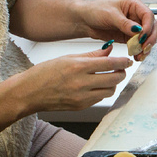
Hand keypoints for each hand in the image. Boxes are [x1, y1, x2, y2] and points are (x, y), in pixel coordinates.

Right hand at [7, 50, 133, 113]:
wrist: (29, 93)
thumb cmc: (44, 73)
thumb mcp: (68, 58)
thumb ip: (91, 55)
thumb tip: (109, 50)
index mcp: (78, 66)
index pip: (109, 64)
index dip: (122, 62)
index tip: (127, 61)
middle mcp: (81, 83)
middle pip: (114, 79)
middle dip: (121, 73)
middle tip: (120, 69)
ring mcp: (81, 97)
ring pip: (110, 91)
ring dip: (112, 84)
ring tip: (107, 77)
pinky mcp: (81, 107)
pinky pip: (99, 98)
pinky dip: (101, 91)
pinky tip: (95, 86)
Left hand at [75, 0, 156, 59]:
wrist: (85, 20)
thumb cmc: (95, 11)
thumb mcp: (110, 15)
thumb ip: (124, 23)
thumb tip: (138, 31)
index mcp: (134, 5)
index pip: (148, 15)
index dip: (148, 27)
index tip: (143, 36)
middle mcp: (136, 15)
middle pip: (152, 27)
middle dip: (150, 39)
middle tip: (144, 48)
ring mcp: (134, 27)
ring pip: (147, 38)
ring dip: (146, 47)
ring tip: (140, 55)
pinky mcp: (129, 37)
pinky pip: (138, 45)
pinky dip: (139, 51)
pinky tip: (136, 56)